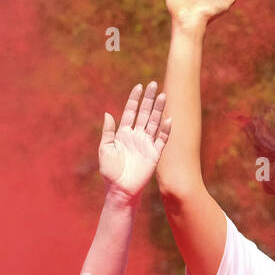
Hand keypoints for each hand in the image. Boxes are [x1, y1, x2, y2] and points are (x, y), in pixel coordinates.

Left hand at [99, 81, 170, 201]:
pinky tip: (168, 119)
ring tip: (163, 95)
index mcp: (123, 134)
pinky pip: (162, 140)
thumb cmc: (110, 172)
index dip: (134, 99)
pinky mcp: (154, 154)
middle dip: (149, 99)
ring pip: (154, 123)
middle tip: (153, 84)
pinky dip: (165, 130)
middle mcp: (136, 136)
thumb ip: (108, 132)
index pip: (130, 112)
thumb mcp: (105, 149)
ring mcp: (146, 144)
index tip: (138, 86)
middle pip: (144, 113)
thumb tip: (108, 113)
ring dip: (158, 110)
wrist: (120, 190)